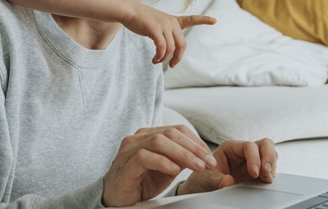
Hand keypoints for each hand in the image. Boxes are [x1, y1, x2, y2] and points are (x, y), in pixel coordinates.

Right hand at [102, 126, 216, 206]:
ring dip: (183, 154)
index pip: (177, 129)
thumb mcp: (167, 168)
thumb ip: (181, 158)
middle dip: (194, 148)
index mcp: (148, 135)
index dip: (196, 141)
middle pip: (170, 133)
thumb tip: (203, 155)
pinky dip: (163, 162)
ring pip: (159, 141)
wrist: (117, 197)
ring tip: (197, 166)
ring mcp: (129, 150)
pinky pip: (144, 157)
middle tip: (208, 163)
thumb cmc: (141, 181)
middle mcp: (138, 138)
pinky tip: (175, 170)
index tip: (210, 157)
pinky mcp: (125, 165)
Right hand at [121, 5, 215, 67]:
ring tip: (156, 61)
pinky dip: (159, 56)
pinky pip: (162, 48)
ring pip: (171, 49)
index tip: (215, 20)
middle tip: (172, 65)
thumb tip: (166, 53)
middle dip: (177, 58)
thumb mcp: (156, 25)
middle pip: (182, 45)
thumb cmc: (140, 19)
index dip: (203, 20)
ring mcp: (164, 25)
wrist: (128, 11)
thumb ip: (164, 35)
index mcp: (173, 20)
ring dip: (164, 58)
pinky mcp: (155, 30)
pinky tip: (154, 59)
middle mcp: (171, 22)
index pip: (191, 19)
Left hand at [177, 139, 277, 194]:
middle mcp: (243, 151)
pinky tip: (266, 181)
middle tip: (266, 174)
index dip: (254, 158)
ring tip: (267, 179)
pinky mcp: (256, 171)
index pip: (249, 146)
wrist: (202, 188)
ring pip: (270, 154)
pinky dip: (270, 173)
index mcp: (230, 147)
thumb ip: (218, 180)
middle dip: (268, 158)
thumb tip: (229, 182)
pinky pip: (269, 168)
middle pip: (265, 144)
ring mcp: (251, 161)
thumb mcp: (207, 179)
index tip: (254, 173)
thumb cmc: (203, 178)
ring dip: (271, 166)